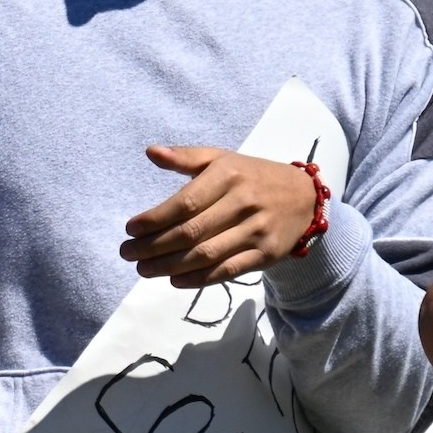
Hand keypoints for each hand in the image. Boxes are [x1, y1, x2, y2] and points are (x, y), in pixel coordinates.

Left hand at [121, 147, 321, 283]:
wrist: (305, 198)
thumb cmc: (252, 177)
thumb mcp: (222, 159)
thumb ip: (186, 157)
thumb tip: (150, 152)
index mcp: (229, 175)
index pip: (185, 202)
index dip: (154, 219)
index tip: (129, 229)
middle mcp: (244, 203)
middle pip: (191, 232)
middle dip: (154, 246)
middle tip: (127, 253)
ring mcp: (257, 231)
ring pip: (207, 254)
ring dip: (169, 266)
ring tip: (143, 269)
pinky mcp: (266, 255)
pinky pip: (228, 271)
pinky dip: (199, 279)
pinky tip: (175, 280)